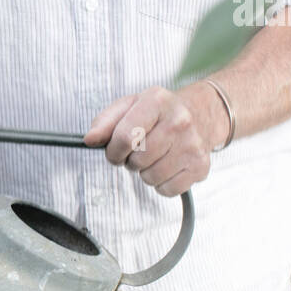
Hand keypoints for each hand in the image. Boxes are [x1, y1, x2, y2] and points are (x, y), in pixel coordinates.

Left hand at [83, 84, 225, 195]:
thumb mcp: (129, 106)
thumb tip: (90, 140)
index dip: (114, 150)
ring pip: (150, 178)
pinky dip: (161, 184)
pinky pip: (167, 190)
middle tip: (139, 151)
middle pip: (137, 160)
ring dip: (145, 172)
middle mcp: (179, 121)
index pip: (125, 137)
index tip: (115, 151)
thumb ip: (104, 122)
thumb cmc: (159, 113)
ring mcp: (192, 145)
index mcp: (157, 101)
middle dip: (130, 161)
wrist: (201, 114)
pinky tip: (167, 166)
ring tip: (154, 157)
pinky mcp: (200, 166)